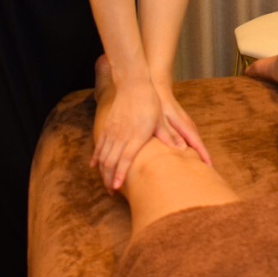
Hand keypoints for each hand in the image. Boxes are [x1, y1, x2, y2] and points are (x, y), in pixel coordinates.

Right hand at [91, 77, 172, 191]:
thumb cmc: (150, 103)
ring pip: (102, 156)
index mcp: (135, 137)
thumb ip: (168, 136)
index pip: (124, 160)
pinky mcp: (107, 127)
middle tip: (111, 191)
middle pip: (110, 162)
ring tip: (106, 183)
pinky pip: (99, 146)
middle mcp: (121, 136)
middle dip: (109, 178)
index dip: (120, 176)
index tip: (117, 188)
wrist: (133, 85)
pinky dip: (96, 158)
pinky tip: (95, 166)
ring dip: (102, 171)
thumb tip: (183, 148)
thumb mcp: (161, 120)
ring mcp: (112, 132)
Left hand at [153, 80, 211, 166]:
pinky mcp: (182, 123)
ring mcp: (187, 124)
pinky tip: (188, 155)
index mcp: (185, 126)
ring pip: (195, 142)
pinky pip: (191, 138)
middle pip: (199, 145)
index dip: (204, 158)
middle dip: (204, 159)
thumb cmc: (158, 103)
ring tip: (200, 168)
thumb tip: (182, 149)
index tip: (210, 170)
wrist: (158, 85)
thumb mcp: (162, 120)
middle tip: (207, 175)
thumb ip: (170, 134)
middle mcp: (189, 125)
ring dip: (199, 153)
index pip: (198, 145)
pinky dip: (193, 147)